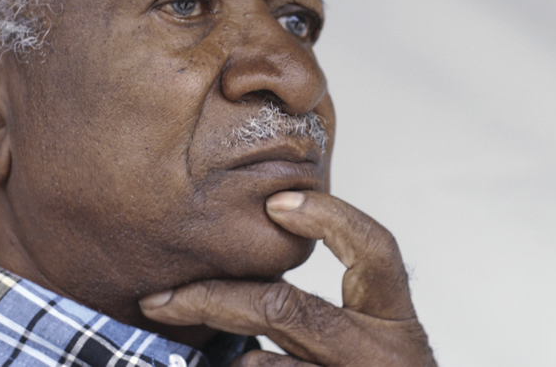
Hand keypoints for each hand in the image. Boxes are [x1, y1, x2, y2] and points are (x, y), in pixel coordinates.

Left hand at [139, 191, 436, 365]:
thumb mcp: (373, 343)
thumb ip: (328, 311)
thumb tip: (257, 256)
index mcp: (395, 323)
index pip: (376, 251)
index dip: (329, 219)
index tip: (275, 204)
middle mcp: (381, 356)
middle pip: (284, 309)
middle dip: (211, 298)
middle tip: (160, 298)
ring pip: (258, 363)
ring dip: (218, 352)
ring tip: (185, 338)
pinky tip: (226, 364)